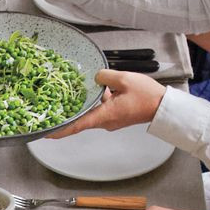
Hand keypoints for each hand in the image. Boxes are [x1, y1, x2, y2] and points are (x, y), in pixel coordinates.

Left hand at [45, 67, 163, 139]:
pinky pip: (101, 110)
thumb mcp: (123, 79)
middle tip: (52, 110)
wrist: (162, 106)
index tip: (46, 133)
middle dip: (67, 115)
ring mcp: (111, 121)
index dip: (60, 130)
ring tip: (70, 95)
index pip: (77, 126)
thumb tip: (95, 77)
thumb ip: (104, 77)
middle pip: (81, 119)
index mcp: (104, 115)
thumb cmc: (147, 96)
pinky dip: (95, 103)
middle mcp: (105, 122)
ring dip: (83, 106)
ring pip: (91, 113)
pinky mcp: (116, 117)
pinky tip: (96, 90)